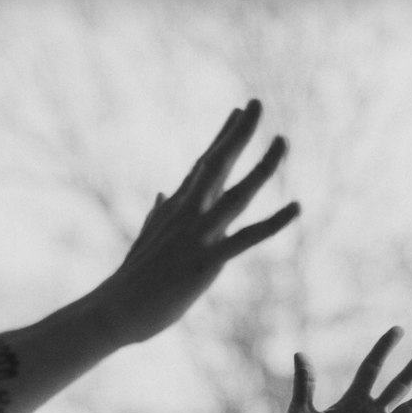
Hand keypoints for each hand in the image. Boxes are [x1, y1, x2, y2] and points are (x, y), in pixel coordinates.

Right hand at [94, 100, 299, 344]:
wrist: (115, 310)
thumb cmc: (131, 282)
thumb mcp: (145, 240)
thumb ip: (158, 216)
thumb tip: (162, 195)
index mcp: (176, 211)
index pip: (202, 165)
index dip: (222, 137)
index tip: (238, 111)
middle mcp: (188, 215)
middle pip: (217, 165)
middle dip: (238, 134)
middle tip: (256, 103)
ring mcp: (197, 236)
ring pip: (236, 195)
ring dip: (262, 168)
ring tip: (282, 141)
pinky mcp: (206, 262)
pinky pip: (246, 239)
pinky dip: (273, 223)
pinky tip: (296, 206)